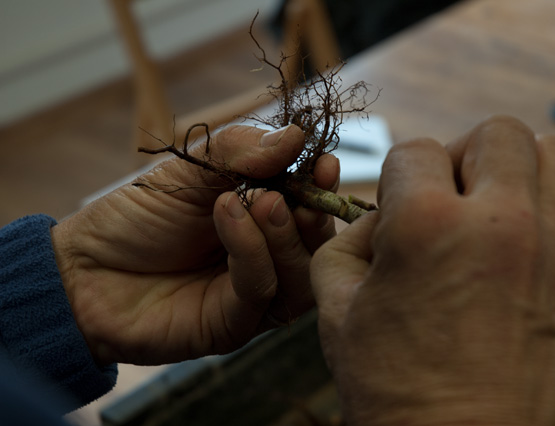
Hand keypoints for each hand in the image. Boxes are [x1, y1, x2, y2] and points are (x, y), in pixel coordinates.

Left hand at [51, 124, 337, 364]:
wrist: (83, 267)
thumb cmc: (139, 217)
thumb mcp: (190, 170)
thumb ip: (240, 151)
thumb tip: (296, 136)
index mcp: (264, 224)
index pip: (312, 209)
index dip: (323, 187)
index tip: (324, 163)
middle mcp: (267, 261)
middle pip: (316, 248)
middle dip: (311, 215)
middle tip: (288, 188)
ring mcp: (253, 297)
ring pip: (299, 275)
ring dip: (285, 234)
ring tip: (259, 200)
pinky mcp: (233, 325)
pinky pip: (260, 290)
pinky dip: (252, 251)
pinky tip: (228, 215)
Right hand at [311, 116, 554, 425]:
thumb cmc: (398, 393)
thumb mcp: (337, 312)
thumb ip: (346, 246)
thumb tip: (373, 222)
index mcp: (427, 225)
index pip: (413, 151)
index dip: (394, 180)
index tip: (392, 213)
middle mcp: (497, 222)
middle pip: (493, 132)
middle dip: (458, 155)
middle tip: (442, 196)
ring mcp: (547, 248)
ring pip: (551, 152)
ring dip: (514, 164)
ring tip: (486, 202)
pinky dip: (540, 204)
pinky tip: (507, 244)